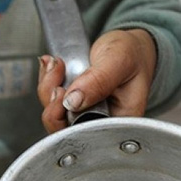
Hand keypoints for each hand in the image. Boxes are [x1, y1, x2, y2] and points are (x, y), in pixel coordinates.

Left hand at [37, 28, 156, 132]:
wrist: (129, 45)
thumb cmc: (133, 55)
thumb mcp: (120, 61)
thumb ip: (99, 81)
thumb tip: (72, 101)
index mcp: (118, 122)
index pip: (83, 135)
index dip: (64, 118)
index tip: (62, 90)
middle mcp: (99, 122)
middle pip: (63, 126)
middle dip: (52, 98)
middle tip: (58, 70)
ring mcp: (84, 114)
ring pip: (53, 112)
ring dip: (48, 86)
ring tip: (58, 64)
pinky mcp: (72, 104)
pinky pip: (50, 99)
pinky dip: (48, 80)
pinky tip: (56, 65)